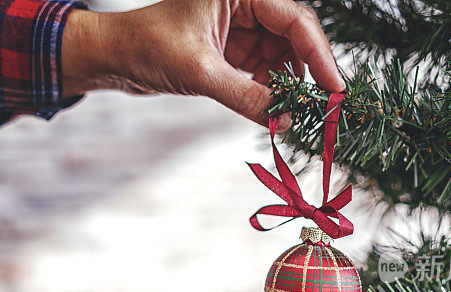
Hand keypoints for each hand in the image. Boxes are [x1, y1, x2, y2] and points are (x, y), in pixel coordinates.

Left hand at [61, 0, 344, 129]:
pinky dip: (271, 89)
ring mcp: (241, 26)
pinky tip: (274, 107)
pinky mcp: (234, 48)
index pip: (295, 19)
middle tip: (323, 108)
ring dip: (289, 84)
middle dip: (307, 72)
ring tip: (294, 112)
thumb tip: (286, 121)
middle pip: (295, 36)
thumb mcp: (199, 72)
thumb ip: (245, 96)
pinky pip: (265, 69)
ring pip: (282, 55)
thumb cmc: (146, 46)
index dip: (320, 55)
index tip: (335, 89)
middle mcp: (246, 3)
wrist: (115, 57)